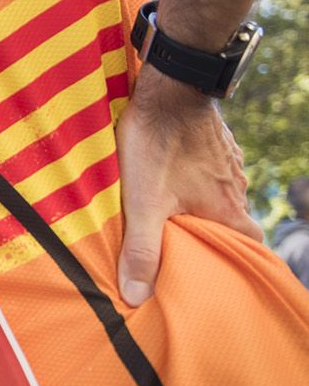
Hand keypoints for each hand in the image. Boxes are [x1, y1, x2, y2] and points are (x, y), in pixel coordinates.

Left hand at [115, 70, 261, 305]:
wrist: (168, 88)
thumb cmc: (158, 145)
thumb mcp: (143, 202)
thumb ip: (141, 249)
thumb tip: (135, 297)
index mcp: (226, 208)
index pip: (250, 244)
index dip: (242, 259)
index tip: (227, 271)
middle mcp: (235, 187)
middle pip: (235, 220)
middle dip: (217, 234)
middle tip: (192, 244)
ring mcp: (227, 161)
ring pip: (223, 192)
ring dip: (206, 204)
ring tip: (178, 215)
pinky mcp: (213, 141)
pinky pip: (212, 167)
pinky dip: (199, 177)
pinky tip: (175, 176)